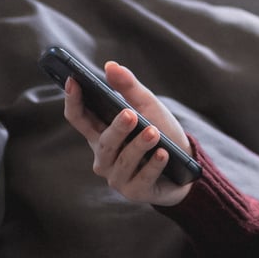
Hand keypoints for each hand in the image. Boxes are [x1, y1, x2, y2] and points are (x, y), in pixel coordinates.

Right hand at [63, 61, 194, 205]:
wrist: (185, 165)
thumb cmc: (161, 132)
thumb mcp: (147, 107)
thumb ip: (129, 88)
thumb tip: (111, 65)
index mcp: (100, 133)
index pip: (79, 118)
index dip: (73, 100)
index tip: (73, 81)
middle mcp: (104, 157)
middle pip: (103, 141)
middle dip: (116, 128)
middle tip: (129, 114)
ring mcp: (117, 177)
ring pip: (123, 160)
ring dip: (139, 145)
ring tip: (153, 132)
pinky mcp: (135, 192)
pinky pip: (142, 178)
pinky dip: (153, 165)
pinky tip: (163, 154)